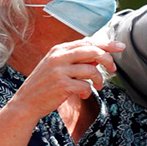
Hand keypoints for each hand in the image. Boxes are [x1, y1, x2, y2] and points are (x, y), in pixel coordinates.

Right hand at [9, 39, 125, 120]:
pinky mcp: (62, 85)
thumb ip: (75, 59)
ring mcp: (60, 71)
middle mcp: (59, 57)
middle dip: (107, 59)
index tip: (120, 46)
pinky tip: (83, 95)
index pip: (87, 42)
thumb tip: (99, 56)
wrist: (26, 103)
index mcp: (59, 50)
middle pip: (92, 51)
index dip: (106, 44)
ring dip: (99, 79)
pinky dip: (88, 91)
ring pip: (91, 70)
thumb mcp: (56, 66)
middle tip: (113, 69)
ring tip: (98, 86)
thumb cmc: (44, 85)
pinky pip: (85, 86)